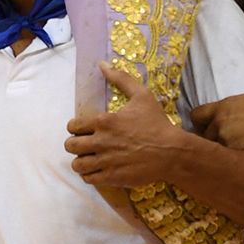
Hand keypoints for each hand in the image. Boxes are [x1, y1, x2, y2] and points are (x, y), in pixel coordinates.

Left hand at [65, 65, 179, 189]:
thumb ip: (121, 79)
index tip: (84, 130)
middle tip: (85, 145)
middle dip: (74, 144)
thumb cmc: (157, 123)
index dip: (75, 128)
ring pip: (77, 165)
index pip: (72, 126)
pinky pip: (89, 179)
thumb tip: (102, 65)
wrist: (172, 152)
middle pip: (70, 146)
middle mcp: (101, 141)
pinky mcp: (112, 177)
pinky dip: (90, 175)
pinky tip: (98, 170)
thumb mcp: (142, 95)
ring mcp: (106, 161)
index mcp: (104, 121)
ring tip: (89, 159)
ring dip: (81, 161)